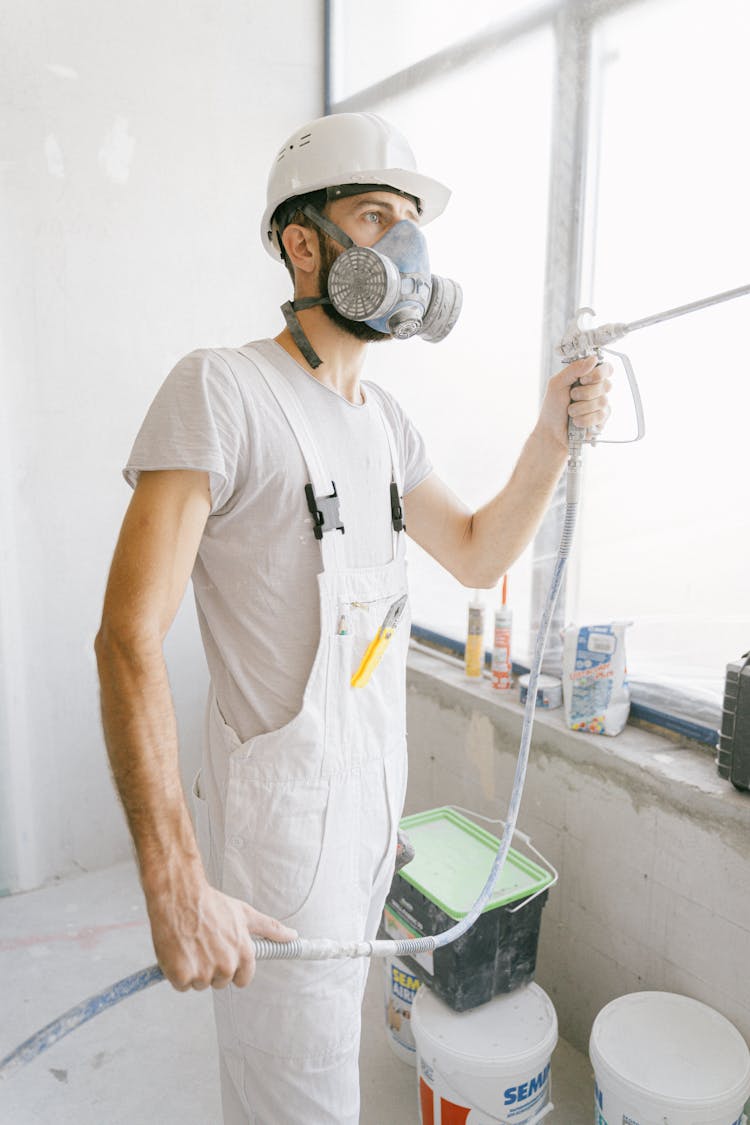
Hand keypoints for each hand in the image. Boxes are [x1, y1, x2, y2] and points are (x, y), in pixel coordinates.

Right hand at [145, 865, 296, 990]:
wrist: (180, 896)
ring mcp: (204, 972)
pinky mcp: (182, 975)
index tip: (223, 957)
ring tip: (190, 944)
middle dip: (210, 967)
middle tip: (203, 944)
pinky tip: (178, 951)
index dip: (232, 969)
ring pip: (199, 984)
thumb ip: (270, 928)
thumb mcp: (245, 913)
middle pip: (219, 982)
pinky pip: (181, 986)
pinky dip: (176, 972)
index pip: (243, 979)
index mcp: (243, 953)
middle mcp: (226, 965)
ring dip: (193, 970)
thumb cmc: (210, 903)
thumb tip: (292, 936)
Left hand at [535, 355, 612, 451]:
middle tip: (572, 397)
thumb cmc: (552, 407)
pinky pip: (599, 416)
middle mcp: (598, 389)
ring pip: (602, 401)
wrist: (551, 432)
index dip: (598, 373)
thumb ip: (574, 369)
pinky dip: (584, 419)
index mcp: (588, 377)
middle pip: (606, 384)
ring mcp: (601, 404)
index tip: (583, 379)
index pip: (606, 368)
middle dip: (585, 392)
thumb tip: (594, 358)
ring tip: (570, 412)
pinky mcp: (602, 420)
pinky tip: (576, 422)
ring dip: (581, 408)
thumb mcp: (557, 383)